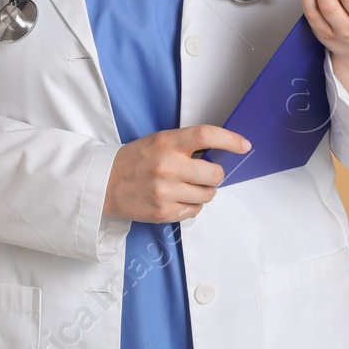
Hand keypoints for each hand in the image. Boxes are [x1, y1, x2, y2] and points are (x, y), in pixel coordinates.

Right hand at [103, 125, 250, 223]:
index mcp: (167, 142)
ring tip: (189, 186)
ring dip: (205, 191)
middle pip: (214, 173)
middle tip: (205, 172)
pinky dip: (192, 205)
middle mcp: (167, 166)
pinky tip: (178, 198)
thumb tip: (221, 153)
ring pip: (208, 194)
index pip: (206, 136)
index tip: (244, 145)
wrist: (104, 183)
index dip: (230, 139)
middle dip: (215, 173)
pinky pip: (195, 210)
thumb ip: (186, 146)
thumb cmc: (136, 159)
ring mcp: (165, 191)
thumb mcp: (159, 141)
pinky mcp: (163, 212)